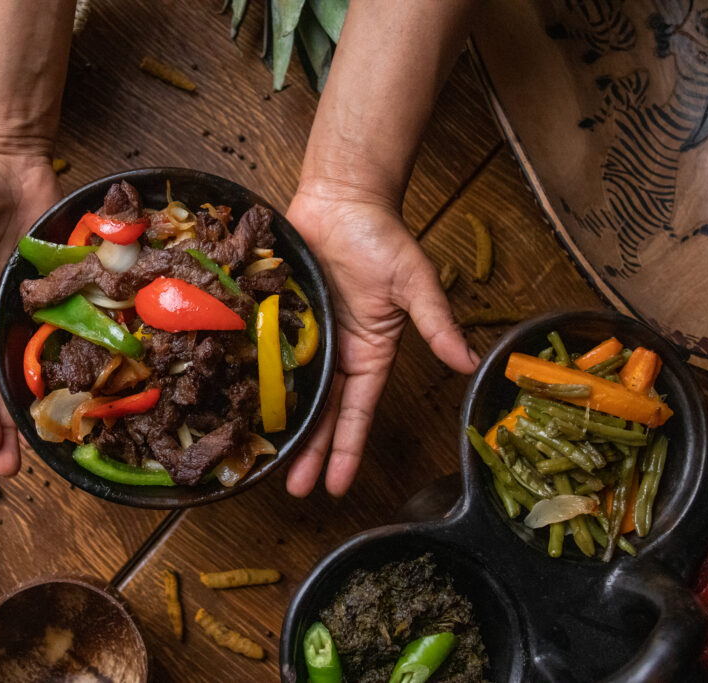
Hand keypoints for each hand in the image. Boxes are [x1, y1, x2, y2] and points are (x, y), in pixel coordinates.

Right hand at [0, 149, 61, 475]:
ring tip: (60, 443)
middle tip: (24, 468)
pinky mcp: (58, 290)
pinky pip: (69, 328)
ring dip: (45, 400)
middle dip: (10, 424)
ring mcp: (27, 307)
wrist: (7, 159)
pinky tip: (96, 385)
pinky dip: (78, 356)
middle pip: (3, 381)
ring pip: (36, 363)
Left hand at [284, 180, 478, 496]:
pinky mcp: (280, 319)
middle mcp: (337, 353)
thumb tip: (469, 361)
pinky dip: (255, 380)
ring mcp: (306, 338)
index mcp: (370, 354)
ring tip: (265, 462)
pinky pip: (265, 355)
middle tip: (291, 490)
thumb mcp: (415, 283)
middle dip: (310, 452)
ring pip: (291, 392)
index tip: (336, 487)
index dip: (347, 450)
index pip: (358, 413)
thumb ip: (437, 323)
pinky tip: (239, 406)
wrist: (342, 199)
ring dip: (281, 426)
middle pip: (321, 413)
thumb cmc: (382, 237)